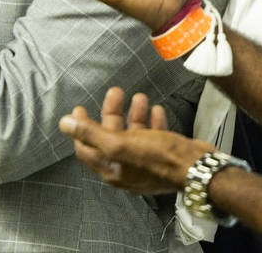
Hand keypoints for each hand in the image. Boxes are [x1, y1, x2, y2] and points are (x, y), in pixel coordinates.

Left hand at [59, 86, 206, 193]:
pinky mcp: (163, 157)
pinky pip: (152, 137)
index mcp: (112, 169)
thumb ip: (91, 133)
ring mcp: (145, 164)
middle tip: (116, 92)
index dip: (80, 129)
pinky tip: (156, 110)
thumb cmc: (158, 157)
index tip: (80, 107)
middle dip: (112, 113)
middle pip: (111, 137)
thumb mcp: (120, 143)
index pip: (86, 148)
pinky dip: (152, 122)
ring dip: (134, 114)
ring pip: (133, 134)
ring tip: (140, 96)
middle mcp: (126, 169)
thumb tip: (64, 123)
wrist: (197, 169)